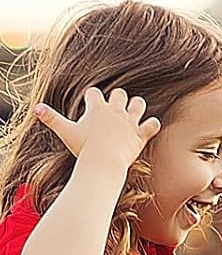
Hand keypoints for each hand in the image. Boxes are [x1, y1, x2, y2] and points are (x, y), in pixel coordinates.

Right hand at [34, 87, 160, 170]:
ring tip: (133, 112)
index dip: (92, 97)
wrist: (103, 162)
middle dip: (117, 98)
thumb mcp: (65, 131)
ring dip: (137, 106)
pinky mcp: (140, 135)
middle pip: (119, 93)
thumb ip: (51, 119)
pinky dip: (152, 125)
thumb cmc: (83, 148)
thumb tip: (36, 109)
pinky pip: (152, 125)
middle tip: (114, 109)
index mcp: (96, 107)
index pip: (94, 93)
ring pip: (138, 103)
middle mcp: (115, 111)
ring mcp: (129, 122)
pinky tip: (150, 126)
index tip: (91, 105)